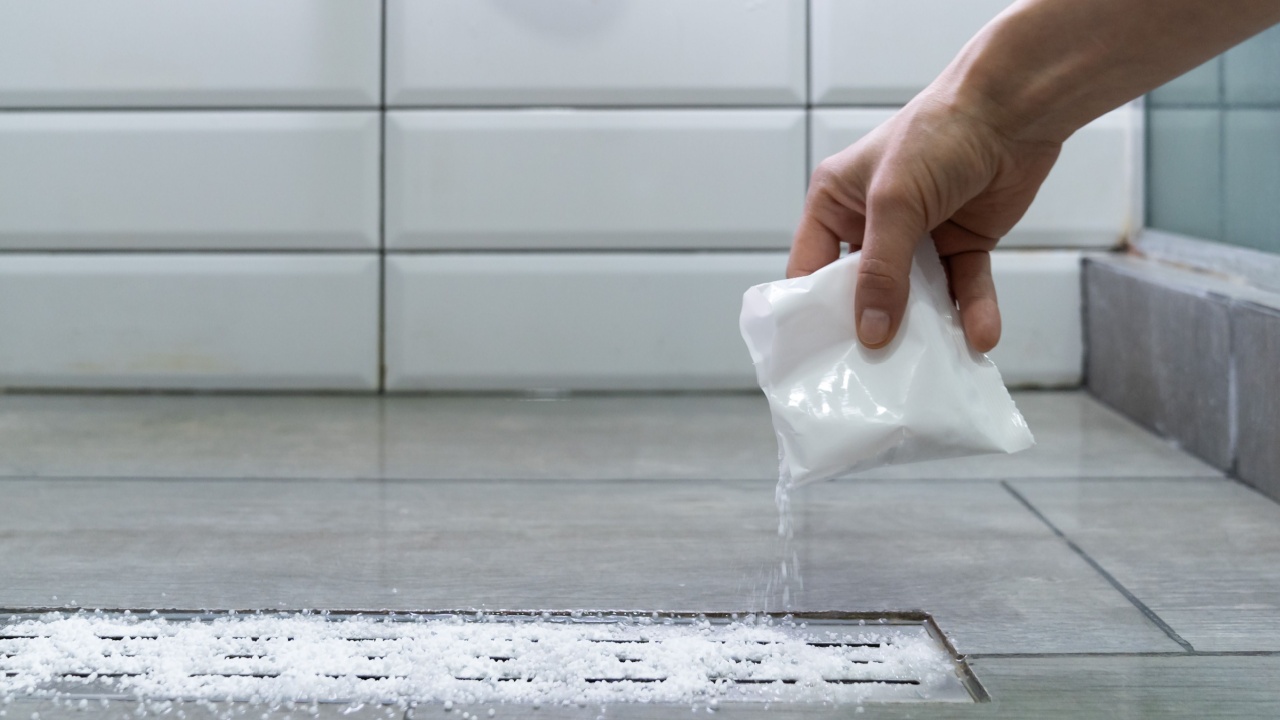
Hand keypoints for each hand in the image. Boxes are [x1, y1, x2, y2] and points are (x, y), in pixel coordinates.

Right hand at [787, 89, 1061, 352]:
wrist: (1013, 110)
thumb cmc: (937, 136)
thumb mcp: (894, 204)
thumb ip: (880, 271)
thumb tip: (870, 334)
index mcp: (835, 204)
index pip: (811, 268)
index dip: (813, 312)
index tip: (817, 359)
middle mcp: (871, 223)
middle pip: (863, 291)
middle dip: (870, 328)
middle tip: (871, 377)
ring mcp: (919, 237)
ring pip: (915, 296)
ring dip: (925, 329)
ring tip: (928, 369)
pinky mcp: (962, 243)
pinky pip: (962, 287)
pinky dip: (971, 311)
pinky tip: (979, 337)